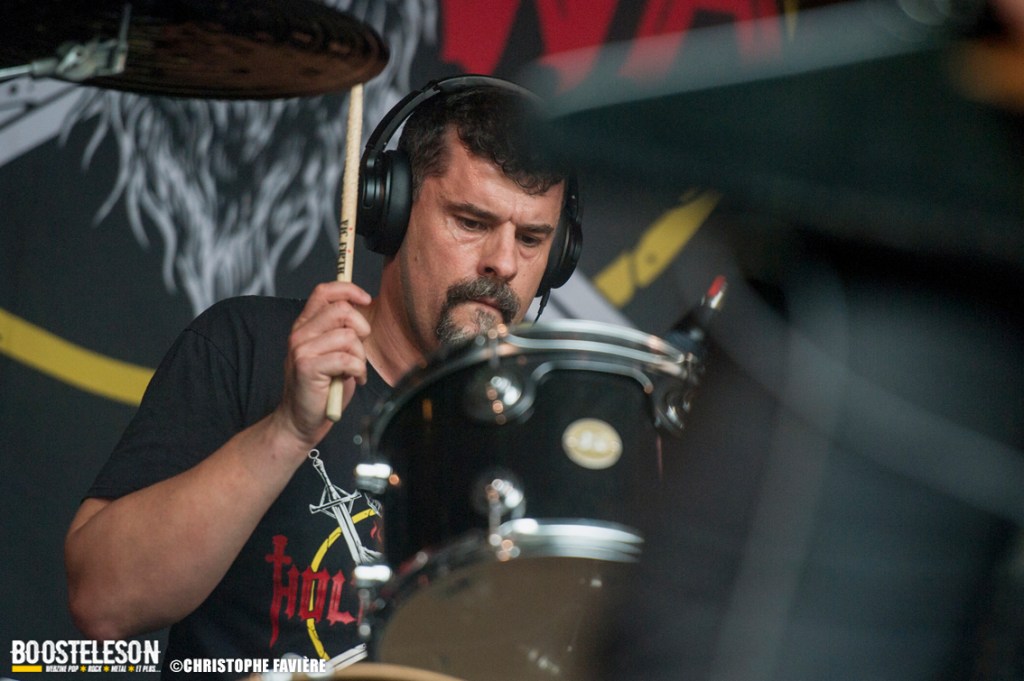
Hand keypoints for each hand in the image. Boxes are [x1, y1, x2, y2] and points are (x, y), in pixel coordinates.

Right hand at [276, 281, 371, 446]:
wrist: (301, 420)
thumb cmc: (323, 388)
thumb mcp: (334, 351)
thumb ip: (342, 329)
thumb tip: (359, 308)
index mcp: (306, 325)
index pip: (324, 292)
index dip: (348, 290)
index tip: (365, 299)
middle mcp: (300, 333)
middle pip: (342, 310)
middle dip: (362, 329)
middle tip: (359, 350)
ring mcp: (302, 349)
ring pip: (349, 337)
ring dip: (360, 356)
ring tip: (353, 371)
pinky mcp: (308, 367)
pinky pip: (348, 359)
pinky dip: (358, 371)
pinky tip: (353, 380)